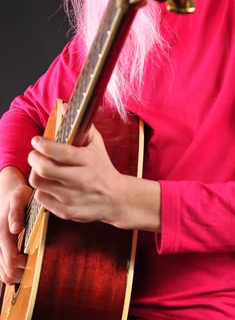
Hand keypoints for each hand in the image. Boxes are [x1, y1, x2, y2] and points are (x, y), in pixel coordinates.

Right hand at [0, 167, 32, 283]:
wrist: (6, 191)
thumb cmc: (17, 194)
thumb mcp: (19, 198)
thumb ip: (16, 213)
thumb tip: (14, 229)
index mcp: (2, 233)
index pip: (12, 261)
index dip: (27, 266)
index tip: (41, 260)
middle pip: (7, 272)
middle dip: (24, 274)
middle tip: (39, 266)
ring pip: (2, 274)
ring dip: (17, 276)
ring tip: (33, 267)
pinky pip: (1, 268)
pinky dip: (12, 272)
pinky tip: (24, 265)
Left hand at [27, 125, 161, 231]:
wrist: (116, 199)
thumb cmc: (103, 168)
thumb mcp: (97, 145)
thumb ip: (81, 127)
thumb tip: (64, 108)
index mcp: (88, 161)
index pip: (60, 152)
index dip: (43, 144)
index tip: (37, 140)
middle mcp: (80, 179)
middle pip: (44, 169)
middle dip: (33, 158)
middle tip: (35, 154)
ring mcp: (72, 197)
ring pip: (39, 184)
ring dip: (35, 173)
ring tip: (41, 168)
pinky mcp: (66, 211)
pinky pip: (41, 198)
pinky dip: (42, 189)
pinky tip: (49, 184)